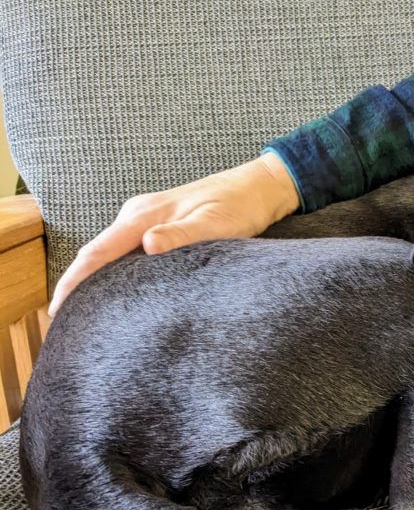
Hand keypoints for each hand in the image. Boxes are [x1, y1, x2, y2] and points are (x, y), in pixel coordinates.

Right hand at [49, 152, 299, 314]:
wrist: (260, 185)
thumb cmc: (242, 206)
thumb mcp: (217, 223)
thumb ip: (183, 234)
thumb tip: (147, 245)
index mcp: (144, 215)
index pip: (97, 252)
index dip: (74, 283)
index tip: (58, 312)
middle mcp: (137, 213)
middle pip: (95, 253)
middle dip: (75, 285)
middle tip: (63, 324)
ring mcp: (146, 216)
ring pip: (109, 251)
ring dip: (94, 278)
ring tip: (84, 314)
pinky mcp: (158, 223)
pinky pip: (125, 249)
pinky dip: (113, 270)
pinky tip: (117, 290)